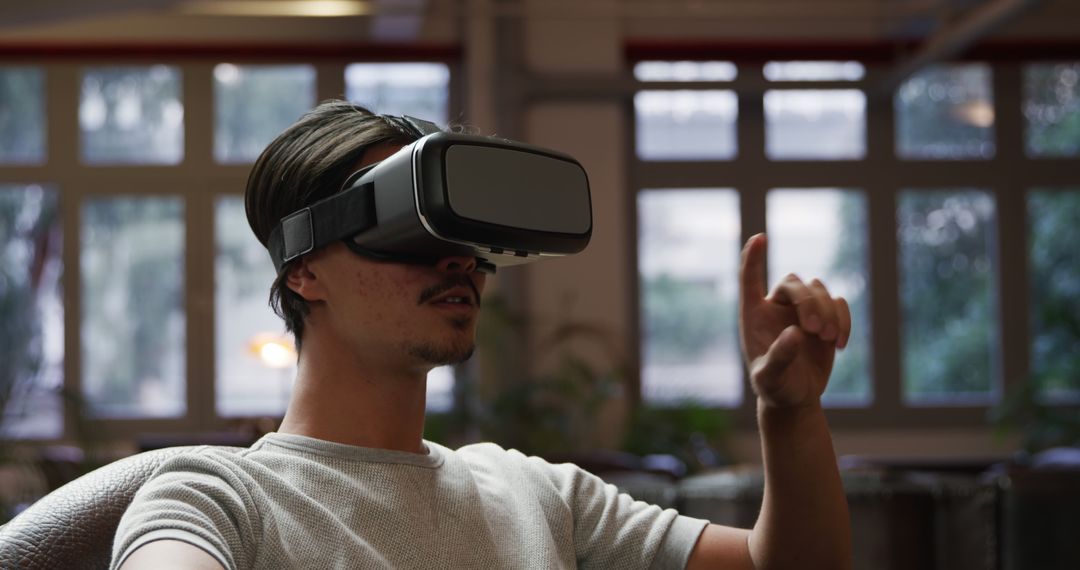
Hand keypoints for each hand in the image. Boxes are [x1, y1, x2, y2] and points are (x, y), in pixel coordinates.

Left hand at [738, 234, 850, 408]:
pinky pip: (838, 304)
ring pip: (818, 289)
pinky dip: (843, 320)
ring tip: (828, 341)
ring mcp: (802, 310)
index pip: (749, 278)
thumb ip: (778, 357)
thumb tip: (794, 333)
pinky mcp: (826, 317)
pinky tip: (840, 345)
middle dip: (807, 302)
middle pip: (793, 283)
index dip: (753, 257)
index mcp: (754, 315)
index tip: (759, 237)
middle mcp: (776, 306)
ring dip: (826, 312)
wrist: (795, 397)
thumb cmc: (775, 387)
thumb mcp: (770, 379)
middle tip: (815, 331)